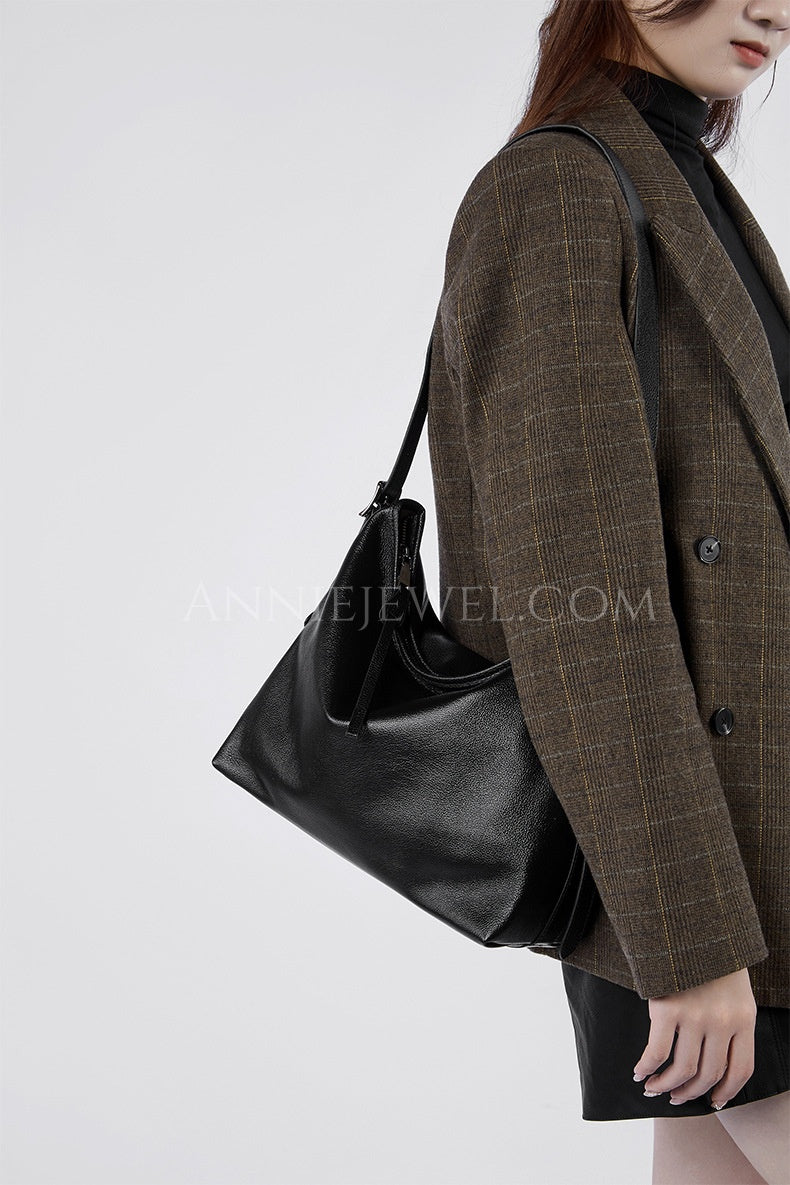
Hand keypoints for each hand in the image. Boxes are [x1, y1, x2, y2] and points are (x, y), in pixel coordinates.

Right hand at [632, 967, 757, 1108]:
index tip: (713, 1101)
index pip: (741, 1070)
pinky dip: (647, 1066)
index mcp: (744, 1018)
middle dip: (690, 1093)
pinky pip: (657, 1051)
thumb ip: (730, 1019)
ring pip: (683, 1070)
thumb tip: (714, 1056)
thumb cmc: (710, 955)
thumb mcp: (734, 988)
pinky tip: (640, 1071)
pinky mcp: (667, 1008)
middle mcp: (722, 1022)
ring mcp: (695, 1016)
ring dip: (666, 1086)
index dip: (726, 1092)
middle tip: (676, 1097)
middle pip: (709, 1074)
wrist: (690, 922)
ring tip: (654, 1088)